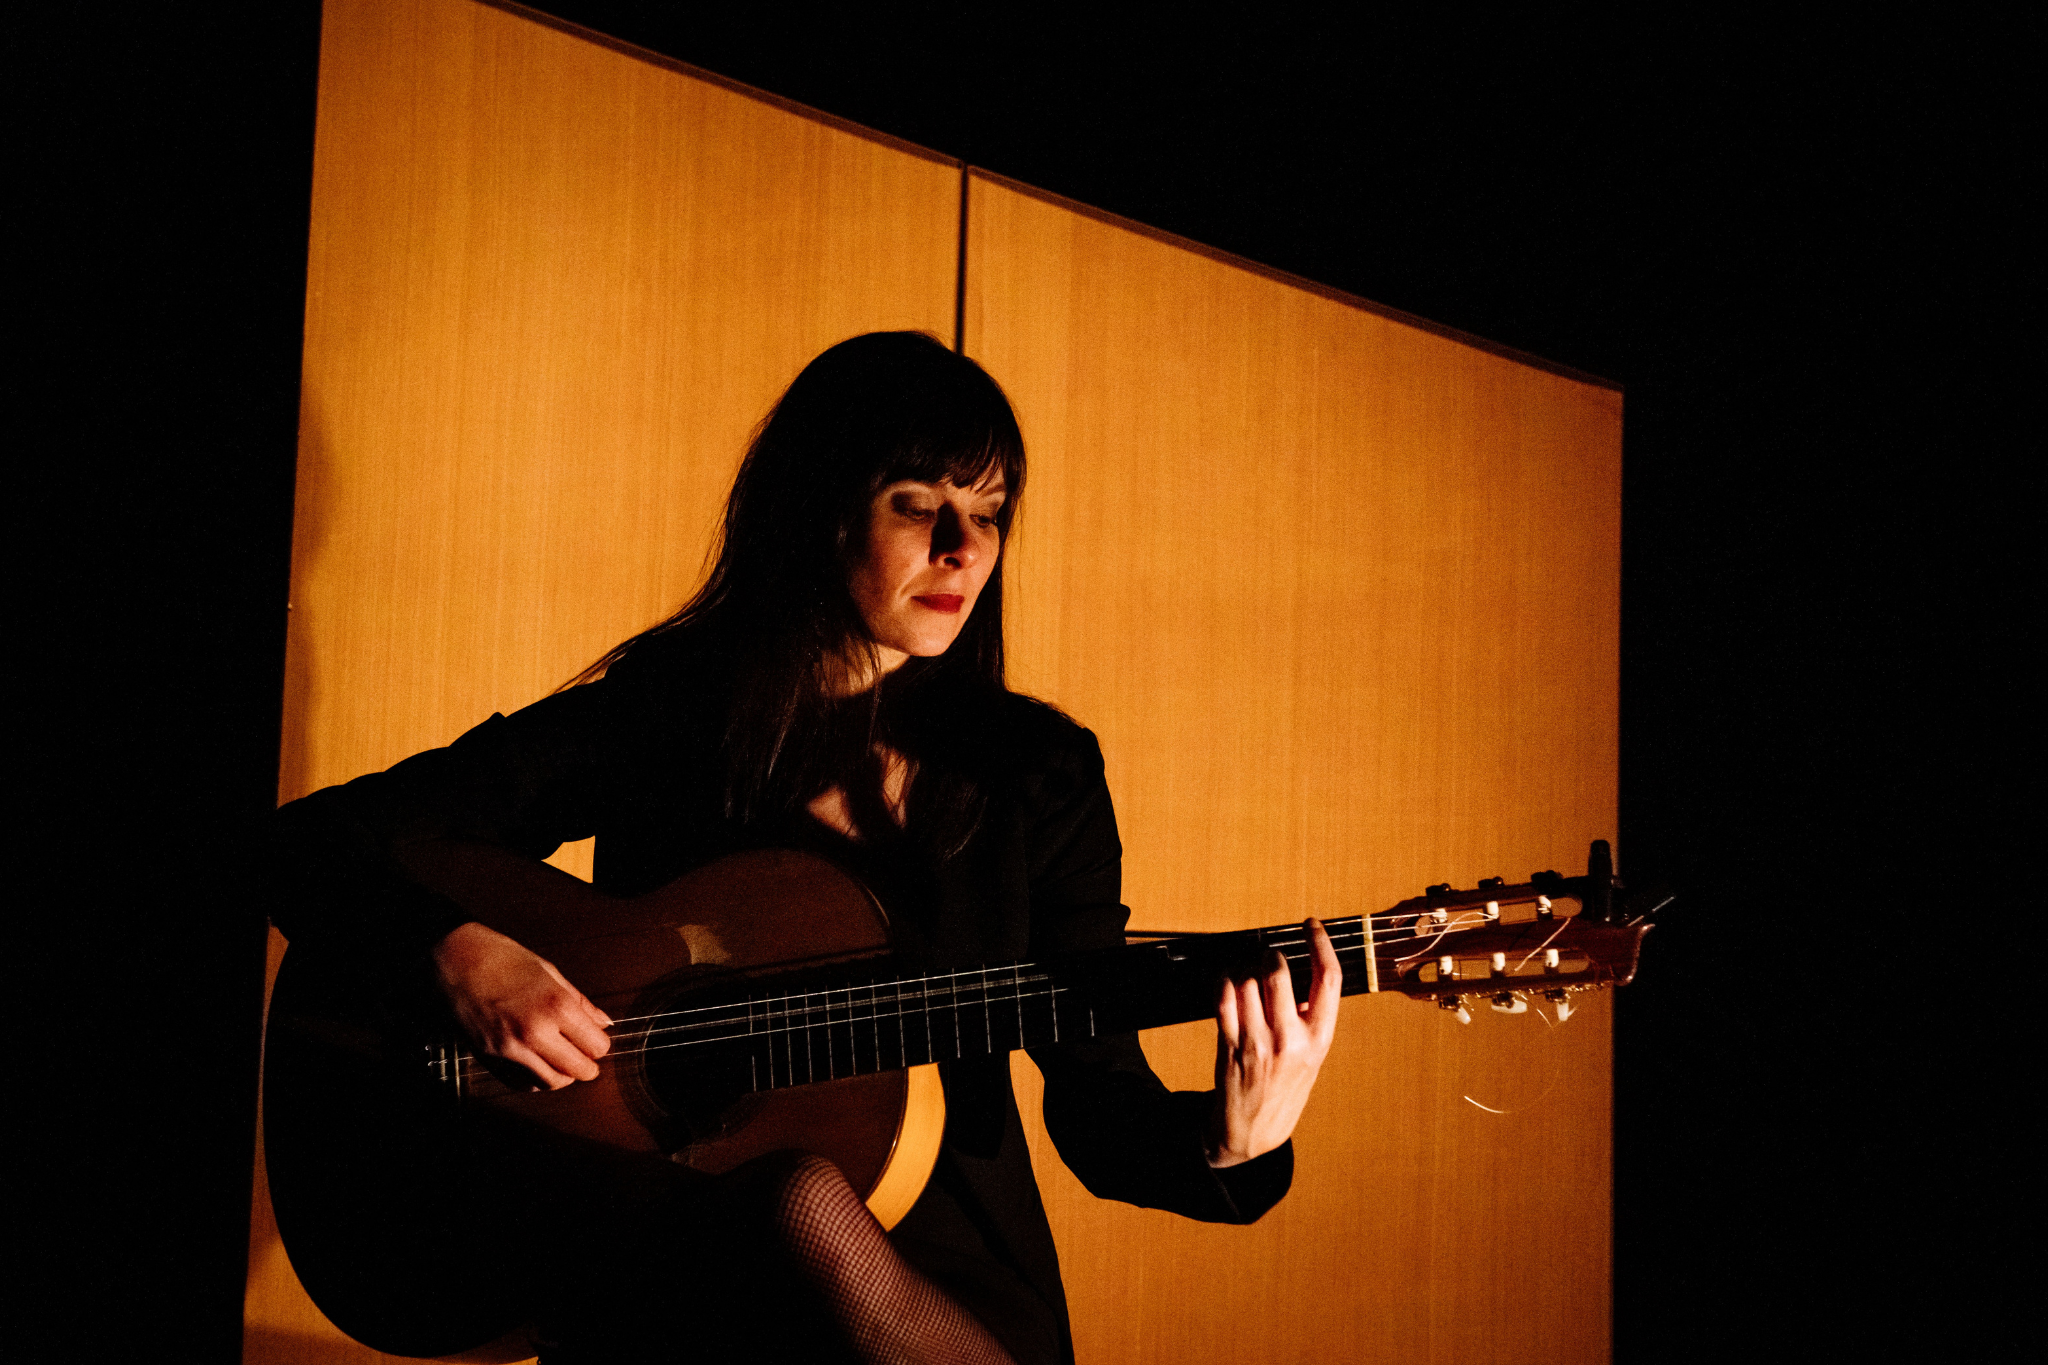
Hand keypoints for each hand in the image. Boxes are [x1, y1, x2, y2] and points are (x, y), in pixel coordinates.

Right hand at [431, 921, 613, 1088]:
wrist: (454, 959)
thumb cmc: (500, 958)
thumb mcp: (550, 972)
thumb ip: (580, 1002)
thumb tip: (603, 1022)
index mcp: (556, 1006)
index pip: (597, 1047)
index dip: (599, 1044)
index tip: (595, 1039)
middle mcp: (535, 1032)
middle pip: (579, 1071)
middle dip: (587, 1065)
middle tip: (584, 1055)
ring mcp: (510, 1049)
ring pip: (552, 1083)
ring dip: (562, 1075)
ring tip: (560, 1059)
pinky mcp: (490, 1058)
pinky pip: (522, 1085)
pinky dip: (535, 1080)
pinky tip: (537, 1064)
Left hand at [1207, 918, 1341, 1167]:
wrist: (1253, 1130)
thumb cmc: (1284, 1086)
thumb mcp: (1311, 1056)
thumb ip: (1310, 1017)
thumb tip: (1302, 970)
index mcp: (1319, 1039)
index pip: (1329, 979)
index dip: (1320, 944)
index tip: (1311, 925)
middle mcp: (1291, 1040)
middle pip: (1278, 971)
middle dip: (1268, 955)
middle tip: (1266, 956)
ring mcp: (1259, 1043)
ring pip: (1246, 980)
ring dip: (1243, 969)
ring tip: (1245, 976)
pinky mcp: (1230, 1046)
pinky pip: (1223, 997)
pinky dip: (1222, 981)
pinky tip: (1227, 983)